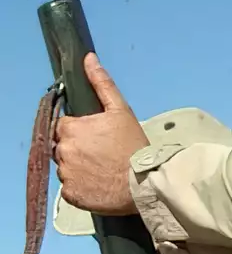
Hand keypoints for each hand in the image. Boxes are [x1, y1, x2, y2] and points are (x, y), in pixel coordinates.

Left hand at [51, 55, 148, 215]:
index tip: (98, 140)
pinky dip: (82, 188)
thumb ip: (102, 84)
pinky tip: (99, 186)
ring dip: (79, 169)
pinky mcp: (72, 194)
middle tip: (103, 157)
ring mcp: (66, 174)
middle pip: (63, 148)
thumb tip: (88, 58)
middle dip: (78, 150)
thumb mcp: (121, 112)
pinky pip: (71, 189)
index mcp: (71, 128)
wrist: (146, 185)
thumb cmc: (135, 148)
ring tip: (103, 173)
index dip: (81, 132)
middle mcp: (64, 150)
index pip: (64, 127)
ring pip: (66, 168)